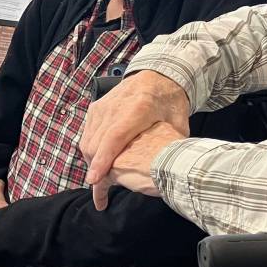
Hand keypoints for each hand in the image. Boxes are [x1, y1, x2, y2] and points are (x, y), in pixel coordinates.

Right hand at [81, 70, 190, 206]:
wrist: (158, 75)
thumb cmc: (171, 102)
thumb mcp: (179, 124)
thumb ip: (174, 145)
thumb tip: (173, 169)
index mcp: (139, 109)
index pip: (114, 138)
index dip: (103, 161)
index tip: (95, 180)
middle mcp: (116, 106)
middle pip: (96, 143)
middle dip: (95, 168)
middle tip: (102, 190)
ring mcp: (104, 105)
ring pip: (88, 140)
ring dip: (92, 161)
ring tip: (102, 178)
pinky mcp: (96, 107)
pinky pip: (87, 133)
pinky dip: (91, 149)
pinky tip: (100, 161)